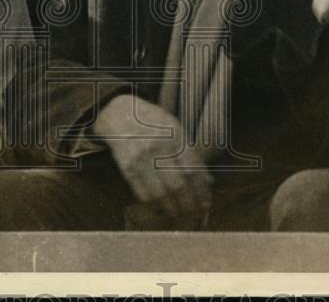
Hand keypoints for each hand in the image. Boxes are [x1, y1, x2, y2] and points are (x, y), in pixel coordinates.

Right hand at [95, 94, 212, 222]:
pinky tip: (161, 206)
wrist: (120, 114)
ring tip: (180, 213)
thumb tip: (208, 181)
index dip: (201, 190)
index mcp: (174, 136)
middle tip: (195, 212)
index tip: (206, 202)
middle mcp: (158, 148)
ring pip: (160, 193)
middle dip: (189, 203)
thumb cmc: (153, 122)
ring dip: (172, 208)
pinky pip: (142, 192)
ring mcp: (141, 159)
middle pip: (178, 184)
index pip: (192, 169)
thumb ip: (191, 154)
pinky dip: (154, 203)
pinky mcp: (127, 167)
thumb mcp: (175, 129)